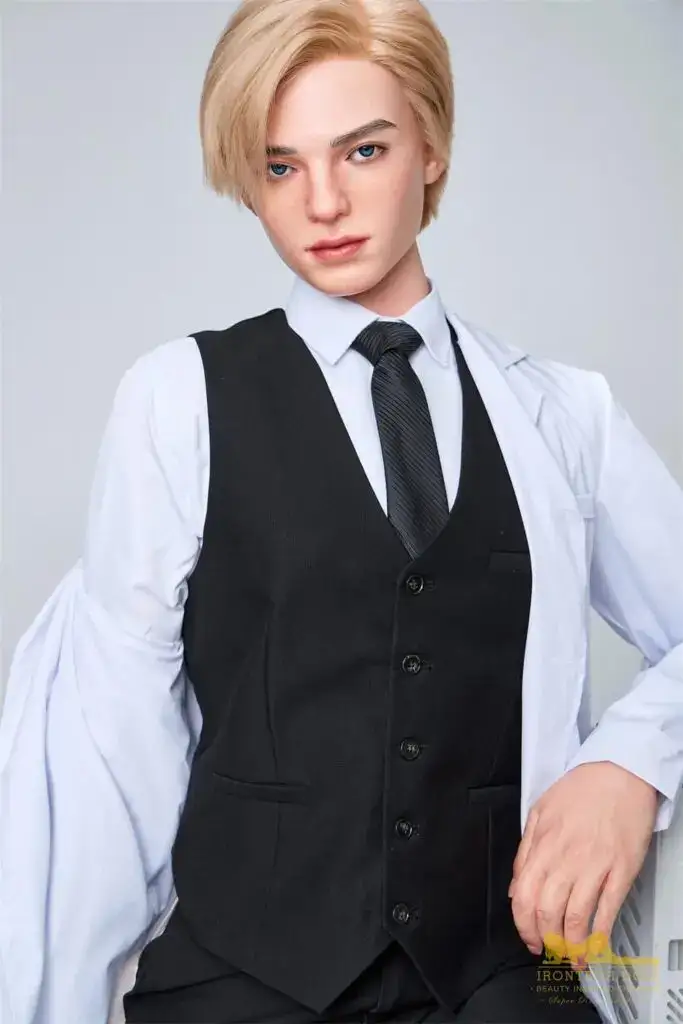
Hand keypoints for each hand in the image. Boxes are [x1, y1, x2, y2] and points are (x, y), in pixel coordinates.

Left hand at [508, 762, 656, 967]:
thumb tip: (515, 884)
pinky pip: (607, 908)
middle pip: (546, 911)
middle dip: (545, 939)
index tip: (528, 938)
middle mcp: (566, 857)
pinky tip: (595, 944)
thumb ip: (525, 850)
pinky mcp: (621, 869)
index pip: (523, 895)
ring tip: (572, 956)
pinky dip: (599, 933)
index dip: (522, 925)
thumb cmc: (582, 790)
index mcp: (543, 844)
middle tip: (549, 949)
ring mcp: (595, 865)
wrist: (619, 772)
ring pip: (576, 916)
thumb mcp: (540, 811)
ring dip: (572, 944)